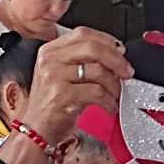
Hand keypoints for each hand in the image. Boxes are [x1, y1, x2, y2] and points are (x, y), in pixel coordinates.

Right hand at [23, 27, 133, 143]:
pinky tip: (109, 106)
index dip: (107, 40)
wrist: (36, 129)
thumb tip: (114, 54)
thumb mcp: (60, 74)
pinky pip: (97, 92)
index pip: (83, 33)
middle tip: (127, 72)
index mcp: (50, 50)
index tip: (120, 51)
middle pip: (93, 48)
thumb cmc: (52, 104)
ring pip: (98, 71)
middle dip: (117, 60)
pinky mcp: (62, 96)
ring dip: (114, 85)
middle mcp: (50, 60)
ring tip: (114, 95)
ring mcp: (55, 77)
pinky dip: (109, 101)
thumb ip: (81, 60)